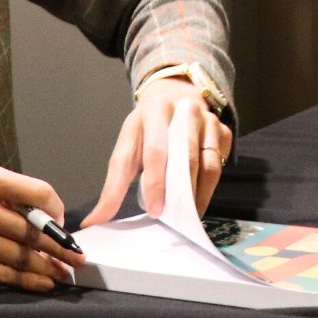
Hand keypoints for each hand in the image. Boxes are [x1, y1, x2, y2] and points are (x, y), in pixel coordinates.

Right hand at [0, 163, 79, 289]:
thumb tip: (25, 209)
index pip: (37, 192)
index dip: (56, 210)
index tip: (61, 221)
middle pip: (34, 229)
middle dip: (59, 245)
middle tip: (77, 255)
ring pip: (22, 255)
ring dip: (48, 267)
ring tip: (64, 273)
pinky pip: (3, 274)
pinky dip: (26, 281)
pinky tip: (41, 284)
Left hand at [79, 77, 233, 226]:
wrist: (174, 97)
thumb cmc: (147, 130)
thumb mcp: (127, 147)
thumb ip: (113, 184)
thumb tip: (94, 220)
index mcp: (153, 112)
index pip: (154, 150)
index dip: (154, 182)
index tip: (153, 210)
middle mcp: (183, 111)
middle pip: (184, 156)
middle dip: (178, 190)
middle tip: (170, 217)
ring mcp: (207, 119)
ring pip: (206, 163)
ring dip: (196, 194)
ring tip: (186, 216)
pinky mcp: (223, 130)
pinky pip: (220, 164)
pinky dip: (209, 188)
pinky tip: (198, 201)